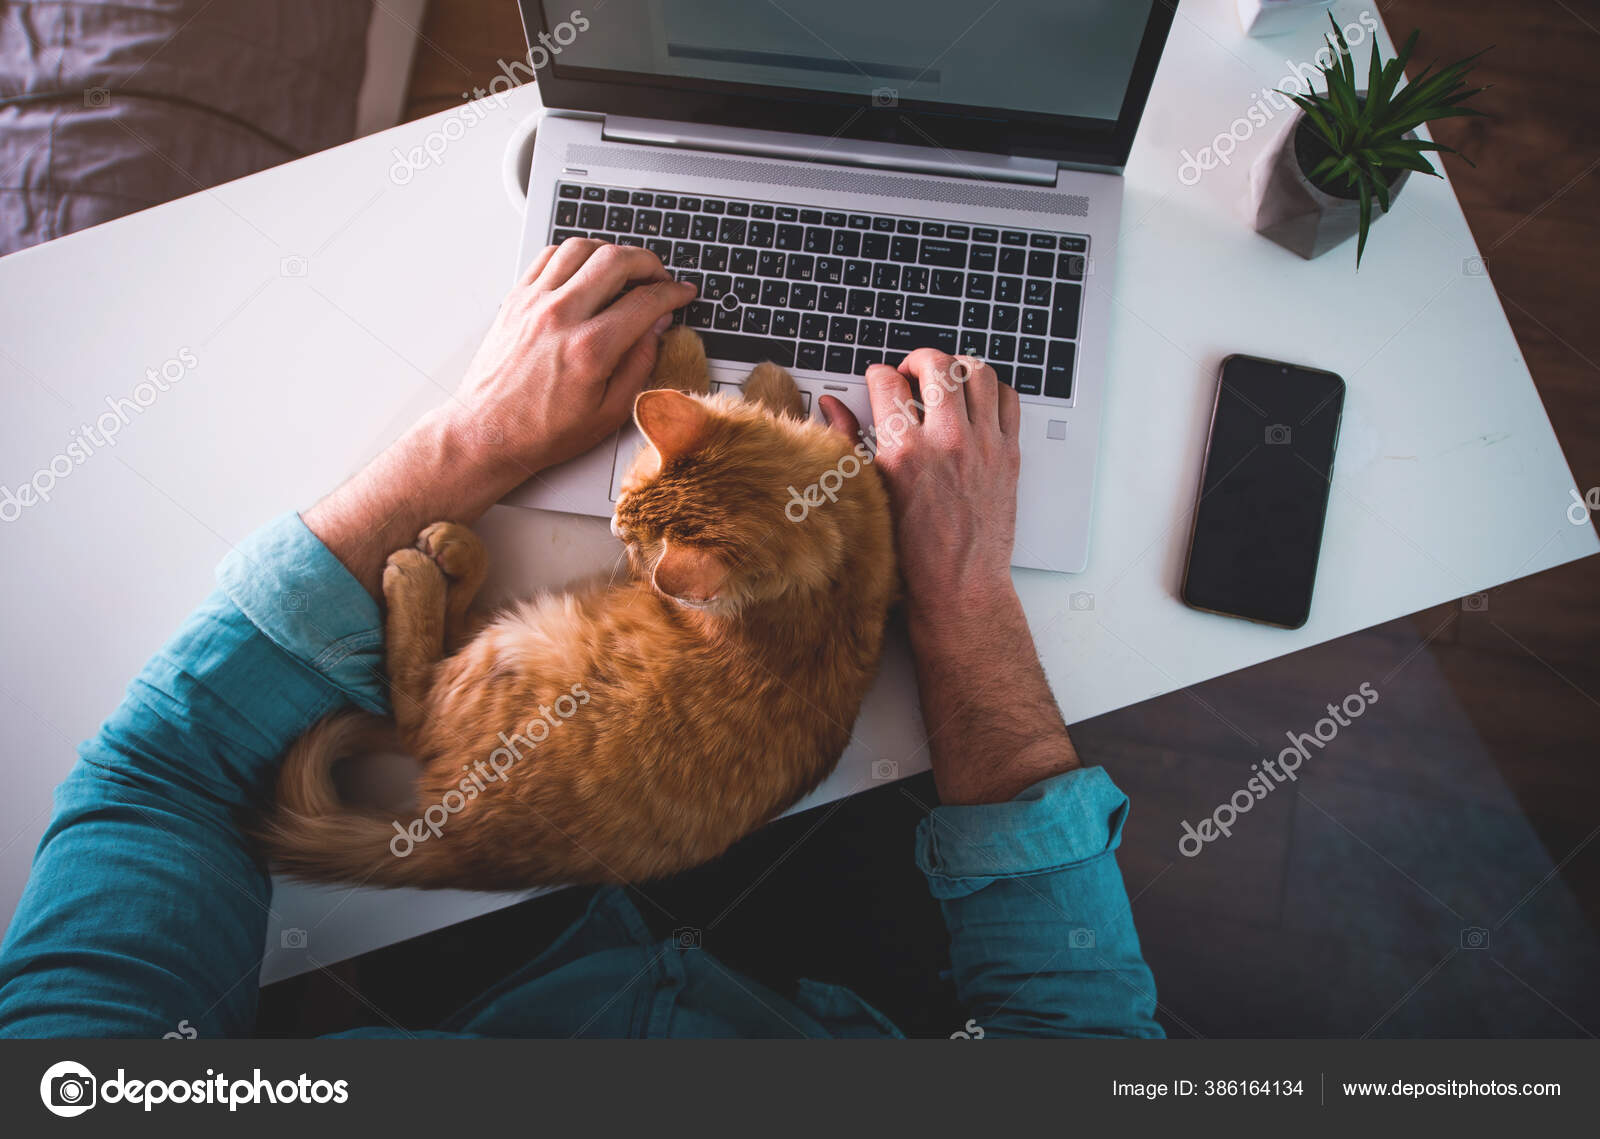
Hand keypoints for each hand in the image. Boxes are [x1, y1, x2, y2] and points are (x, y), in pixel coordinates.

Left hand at [450, 239, 697, 476]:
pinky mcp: (516, 300)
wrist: (487, 433)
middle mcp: (561, 317)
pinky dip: (574, 255)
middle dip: (648, 262)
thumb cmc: (543, 430)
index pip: (645, 301)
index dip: (673, 293)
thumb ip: (640, 364)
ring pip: (581, 248)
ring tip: (624, 271)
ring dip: (610, 252)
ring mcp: (534, 304)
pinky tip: (586, 271)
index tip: (682, 293)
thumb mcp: (609, 413)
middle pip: (616, 260)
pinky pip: (549, 256)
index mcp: (590, 349)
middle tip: (659, 277)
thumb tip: (657, 327)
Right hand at [821, 353, 1071, 804]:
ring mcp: (982, 445)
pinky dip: (991, 390)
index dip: (878, 376)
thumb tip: (831, 406)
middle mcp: (946, 441)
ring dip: (957, 367)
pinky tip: (975, 401)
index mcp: (902, 452)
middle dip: (917, 360)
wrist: (959, 588)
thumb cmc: (910, 555)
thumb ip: (846, 443)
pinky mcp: (1007, 454)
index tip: (878, 384)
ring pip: (976, 371)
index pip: (886, 381)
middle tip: (910, 372)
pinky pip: (1007, 398)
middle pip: (935, 364)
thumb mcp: (867, 497)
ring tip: (945, 381)